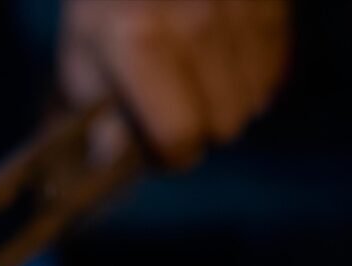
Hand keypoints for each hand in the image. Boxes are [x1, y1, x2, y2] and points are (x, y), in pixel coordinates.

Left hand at [59, 0, 289, 167]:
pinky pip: (275, 69)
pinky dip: (251, 73)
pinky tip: (221, 56)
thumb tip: (110, 157)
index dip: (169, 154)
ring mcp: (240, 4)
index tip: (160, 145)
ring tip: (195, 73)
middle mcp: (196, 21)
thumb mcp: (81, 60)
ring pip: (255, 101)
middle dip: (198, 126)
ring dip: (226, 100)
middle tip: (174, 102)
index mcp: (139, 41)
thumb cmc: (105, 7)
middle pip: (224, 125)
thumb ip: (96, 118)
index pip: (180, 136)